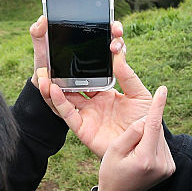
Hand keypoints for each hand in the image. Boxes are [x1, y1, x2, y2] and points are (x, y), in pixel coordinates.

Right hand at [31, 18, 154, 156]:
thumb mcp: (140, 94)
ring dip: (53, 85)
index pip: (89, 73)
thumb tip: (117, 51)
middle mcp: (93, 103)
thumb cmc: (146, 121)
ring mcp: (87, 115)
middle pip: (71, 85)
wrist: (148, 145)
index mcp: (105, 92)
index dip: (82, 61)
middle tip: (50, 55)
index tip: (75, 45)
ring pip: (64, 98)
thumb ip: (127, 75)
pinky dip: (59, 101)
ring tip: (44, 71)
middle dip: (59, 72)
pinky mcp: (83, 129)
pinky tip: (53, 89)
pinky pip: (68, 114)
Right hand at [97, 85, 175, 190]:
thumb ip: (131, 133)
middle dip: (145, 126)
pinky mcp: (169, 167)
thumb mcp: (114, 151)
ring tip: (134, 148)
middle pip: (156, 131)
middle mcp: (161, 163)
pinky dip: (151, 142)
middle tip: (130, 137)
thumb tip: (145, 119)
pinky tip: (141, 151)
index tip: (163, 89)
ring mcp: (167, 166)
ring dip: (148, 135)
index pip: (154, 126)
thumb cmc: (112, 174)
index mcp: (146, 159)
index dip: (158, 106)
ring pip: (159, 137)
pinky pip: (160, 145)